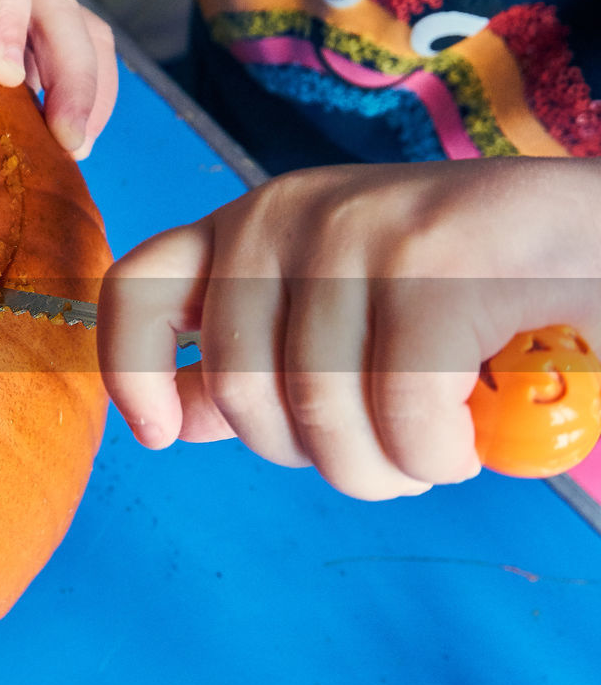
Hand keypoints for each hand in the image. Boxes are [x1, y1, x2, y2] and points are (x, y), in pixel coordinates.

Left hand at [97, 157, 600, 499]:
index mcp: (249, 227)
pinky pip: (399, 417)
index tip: (155, 435)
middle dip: (314, 457)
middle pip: (239, 392)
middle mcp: (285, 215)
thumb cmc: (462, 288)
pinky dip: (437, 456)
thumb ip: (256, 360)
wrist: (592, 238)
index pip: (139, 288)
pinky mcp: (433, 261)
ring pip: (320, 417)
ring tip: (429, 449)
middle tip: (379, 454)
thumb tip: (172, 414)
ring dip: (384, 469)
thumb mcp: (337, 315)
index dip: (129, 372)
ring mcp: (357, 229)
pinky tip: (466, 441)